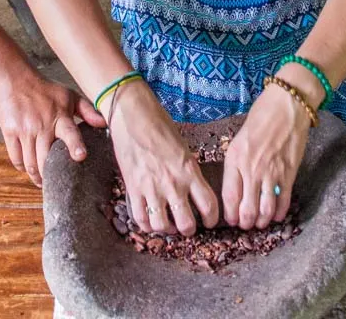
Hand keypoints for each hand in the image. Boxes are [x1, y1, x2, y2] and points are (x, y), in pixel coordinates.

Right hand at [0, 72, 105, 186]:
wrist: (13, 79)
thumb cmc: (44, 89)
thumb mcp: (68, 95)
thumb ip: (87, 110)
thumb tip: (105, 123)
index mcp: (60, 116)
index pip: (70, 132)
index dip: (75, 145)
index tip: (80, 156)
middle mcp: (42, 124)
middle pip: (45, 158)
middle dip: (50, 176)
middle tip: (54, 185)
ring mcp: (25, 129)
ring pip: (30, 162)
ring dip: (36, 176)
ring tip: (41, 181)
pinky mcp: (10, 131)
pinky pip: (16, 157)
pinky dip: (22, 167)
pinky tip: (27, 168)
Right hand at [107, 81, 218, 236]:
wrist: (133, 115)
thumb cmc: (160, 125)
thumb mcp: (183, 147)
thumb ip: (189, 171)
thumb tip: (192, 189)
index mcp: (190, 171)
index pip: (208, 206)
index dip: (212, 219)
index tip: (210, 221)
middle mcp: (173, 184)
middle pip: (187, 224)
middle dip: (189, 230)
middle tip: (188, 227)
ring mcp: (151, 188)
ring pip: (163, 226)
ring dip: (167, 229)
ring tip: (168, 224)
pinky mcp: (133, 188)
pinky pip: (140, 218)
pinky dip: (146, 225)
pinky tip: (150, 220)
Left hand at [222, 84, 310, 230]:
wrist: (287, 106)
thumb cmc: (261, 118)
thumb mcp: (239, 139)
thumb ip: (236, 164)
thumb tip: (237, 188)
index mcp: (235, 159)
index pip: (229, 197)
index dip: (230, 214)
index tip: (231, 220)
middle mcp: (251, 169)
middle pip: (246, 209)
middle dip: (245, 222)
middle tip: (246, 224)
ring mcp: (271, 173)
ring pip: (265, 209)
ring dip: (262, 221)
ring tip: (260, 222)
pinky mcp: (289, 173)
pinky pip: (283, 201)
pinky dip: (279, 213)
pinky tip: (276, 216)